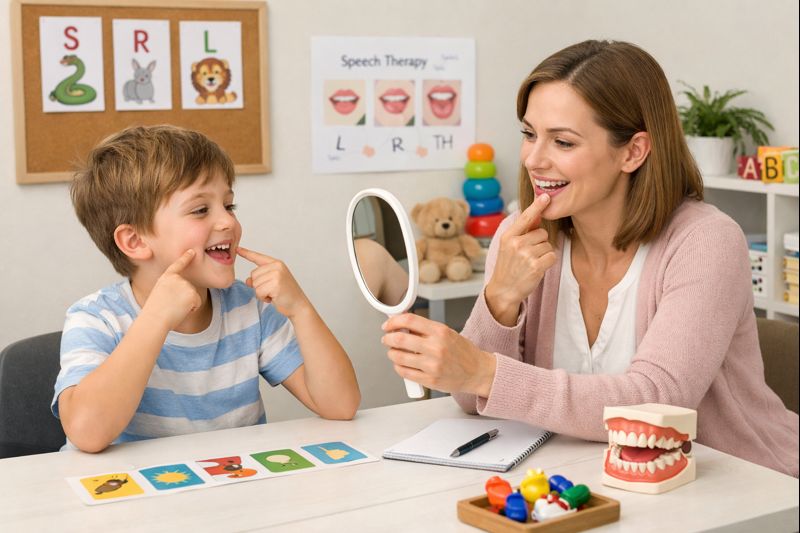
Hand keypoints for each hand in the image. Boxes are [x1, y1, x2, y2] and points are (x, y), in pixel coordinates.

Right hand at [142, 249, 201, 329]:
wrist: (155, 319)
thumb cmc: (155, 311)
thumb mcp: (160, 293)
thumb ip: (171, 288)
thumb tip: (181, 291)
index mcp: (166, 277)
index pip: (177, 265)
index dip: (186, 257)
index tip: (192, 251)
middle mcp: (177, 278)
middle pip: (189, 288)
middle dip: (184, 298)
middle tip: (170, 305)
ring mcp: (185, 285)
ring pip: (193, 296)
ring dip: (187, 304)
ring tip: (174, 308)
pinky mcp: (192, 294)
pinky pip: (197, 303)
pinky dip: (191, 309)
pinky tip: (180, 310)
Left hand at [237, 246, 309, 318]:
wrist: (298, 305)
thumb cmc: (286, 294)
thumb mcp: (271, 283)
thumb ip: (259, 279)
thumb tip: (248, 281)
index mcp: (277, 264)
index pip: (258, 257)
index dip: (246, 253)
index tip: (237, 249)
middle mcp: (277, 267)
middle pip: (253, 274)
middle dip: (259, 285)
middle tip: (272, 290)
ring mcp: (276, 275)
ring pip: (255, 284)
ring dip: (261, 293)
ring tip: (273, 294)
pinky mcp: (275, 284)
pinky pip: (258, 292)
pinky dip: (263, 297)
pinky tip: (273, 298)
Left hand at [381, 313, 495, 396]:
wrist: (477, 372)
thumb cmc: (462, 352)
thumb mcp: (446, 333)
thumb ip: (425, 330)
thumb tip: (402, 325)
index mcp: (440, 331)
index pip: (409, 320)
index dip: (393, 321)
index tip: (388, 325)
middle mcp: (436, 347)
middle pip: (399, 339)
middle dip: (388, 338)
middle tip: (387, 339)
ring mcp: (432, 365)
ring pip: (398, 357)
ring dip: (392, 353)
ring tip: (394, 352)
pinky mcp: (430, 380)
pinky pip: (405, 373)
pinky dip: (398, 367)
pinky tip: (402, 364)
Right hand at [484, 194, 555, 324]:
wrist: (503, 291)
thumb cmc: (508, 268)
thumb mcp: (508, 247)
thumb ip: (522, 232)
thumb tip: (537, 215)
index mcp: (508, 237)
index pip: (525, 217)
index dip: (537, 206)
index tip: (546, 197)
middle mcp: (516, 244)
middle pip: (542, 233)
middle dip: (540, 243)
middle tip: (528, 255)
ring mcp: (526, 255)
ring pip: (548, 245)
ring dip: (544, 254)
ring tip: (531, 263)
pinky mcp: (536, 266)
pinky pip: (552, 256)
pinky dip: (548, 262)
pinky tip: (537, 268)